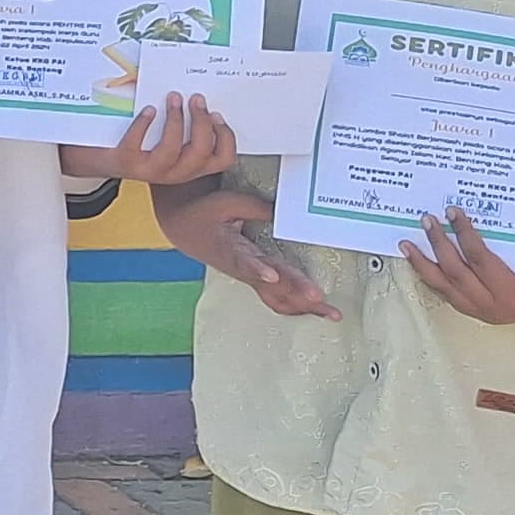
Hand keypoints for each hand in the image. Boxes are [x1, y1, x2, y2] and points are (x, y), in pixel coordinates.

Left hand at [75, 93, 234, 188]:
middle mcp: (175, 174)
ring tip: (173, 98)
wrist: (100, 160)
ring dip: (176, 120)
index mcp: (190, 167)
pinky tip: (148, 108)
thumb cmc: (140, 145)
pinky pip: (137, 143)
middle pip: (201, 152)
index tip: (216, 113)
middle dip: (201, 122)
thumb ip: (186, 128)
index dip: (226, 137)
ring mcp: (150, 170)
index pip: (223, 160)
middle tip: (196, 99)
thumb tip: (200, 98)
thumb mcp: (166, 139)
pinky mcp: (126, 163)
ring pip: (173, 149)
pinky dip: (143, 124)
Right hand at [157, 183, 337, 316]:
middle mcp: (242, 269)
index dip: (258, 270)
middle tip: (319, 298)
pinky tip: (318, 311)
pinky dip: (298, 308)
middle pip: (272, 285)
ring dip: (304, 307)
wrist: (184, 227)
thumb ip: (255, 207)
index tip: (272, 276)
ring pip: (278, 298)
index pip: (245, 262)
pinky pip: (277, 299)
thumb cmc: (204, 214)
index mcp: (230, 249)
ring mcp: (249, 278)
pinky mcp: (255, 280)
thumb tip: (286, 213)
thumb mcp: (225, 202)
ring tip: (330, 313)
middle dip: (296, 292)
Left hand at [401, 207, 514, 324]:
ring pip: (445, 287)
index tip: (453, 212)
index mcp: (512, 293)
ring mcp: (485, 312)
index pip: (479, 258)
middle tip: (426, 219)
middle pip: (456, 271)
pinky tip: (420, 265)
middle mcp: (494, 306)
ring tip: (406, 243)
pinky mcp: (480, 314)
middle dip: (438, 244)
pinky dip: (433, 279)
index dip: (464, 234)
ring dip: (424, 264)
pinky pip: (449, 296)